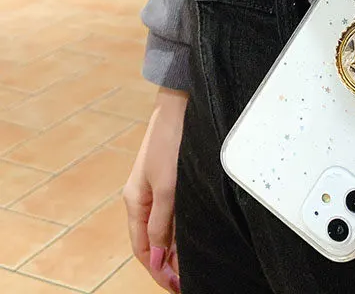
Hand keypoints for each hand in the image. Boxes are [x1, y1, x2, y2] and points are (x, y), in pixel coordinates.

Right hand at [123, 88, 187, 292]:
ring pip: (165, 228)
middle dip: (168, 264)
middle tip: (187, 282)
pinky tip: (194, 236)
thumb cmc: (171, 141)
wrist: (180, 105)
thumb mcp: (167, 185)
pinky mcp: (172, 178)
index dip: (158, 270)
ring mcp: (158, 187)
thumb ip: (162, 222)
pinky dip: (181, 229)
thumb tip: (158, 260)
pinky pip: (174, 213)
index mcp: (135, 201)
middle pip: (153, 241)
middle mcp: (144, 198)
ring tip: (193, 266)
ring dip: (176, 248)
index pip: (143, 248)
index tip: (177, 286)